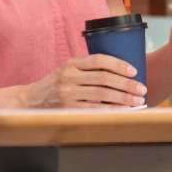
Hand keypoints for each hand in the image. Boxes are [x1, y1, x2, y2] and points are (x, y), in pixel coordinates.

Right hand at [24, 55, 146, 107]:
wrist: (30, 100)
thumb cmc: (55, 84)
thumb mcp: (67, 70)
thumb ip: (86, 69)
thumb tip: (119, 72)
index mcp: (71, 64)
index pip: (99, 60)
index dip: (118, 64)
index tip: (134, 70)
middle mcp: (69, 77)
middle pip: (104, 78)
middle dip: (126, 84)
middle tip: (142, 89)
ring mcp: (68, 94)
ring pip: (102, 94)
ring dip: (123, 98)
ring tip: (138, 101)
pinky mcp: (68, 109)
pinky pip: (95, 109)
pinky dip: (112, 110)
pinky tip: (123, 111)